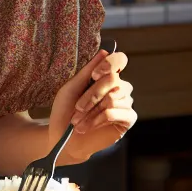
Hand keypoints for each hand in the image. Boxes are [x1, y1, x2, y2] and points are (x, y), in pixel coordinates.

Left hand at [49, 45, 135, 163]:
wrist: (63, 139)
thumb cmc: (65, 112)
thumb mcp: (71, 88)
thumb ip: (87, 71)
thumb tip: (105, 51)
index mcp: (107, 76)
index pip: (120, 60)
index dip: (110, 63)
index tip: (94, 75)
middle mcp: (120, 87)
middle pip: (114, 80)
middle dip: (92, 95)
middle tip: (78, 108)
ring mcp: (126, 103)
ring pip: (112, 98)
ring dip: (91, 111)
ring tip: (77, 122)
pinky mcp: (127, 119)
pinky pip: (114, 113)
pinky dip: (97, 120)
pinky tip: (85, 127)